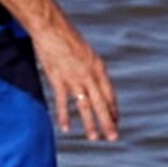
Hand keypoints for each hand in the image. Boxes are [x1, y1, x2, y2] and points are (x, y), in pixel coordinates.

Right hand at [28, 16, 119, 142]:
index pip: (110, 94)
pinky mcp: (58, 79)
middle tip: (113, 137)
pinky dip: (64, 116)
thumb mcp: (86, 53)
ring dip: (89, 123)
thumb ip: (91, 69)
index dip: (113, 109)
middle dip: (108, 122)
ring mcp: (74, 78)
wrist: (51, 28)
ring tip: (93, 138)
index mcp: (99, 68)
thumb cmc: (68, 39)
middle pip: (101, 103)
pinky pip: (62, 102)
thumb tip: (93, 82)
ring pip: (84, 106)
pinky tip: (66, 129)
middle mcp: (90, 75)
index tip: (116, 122)